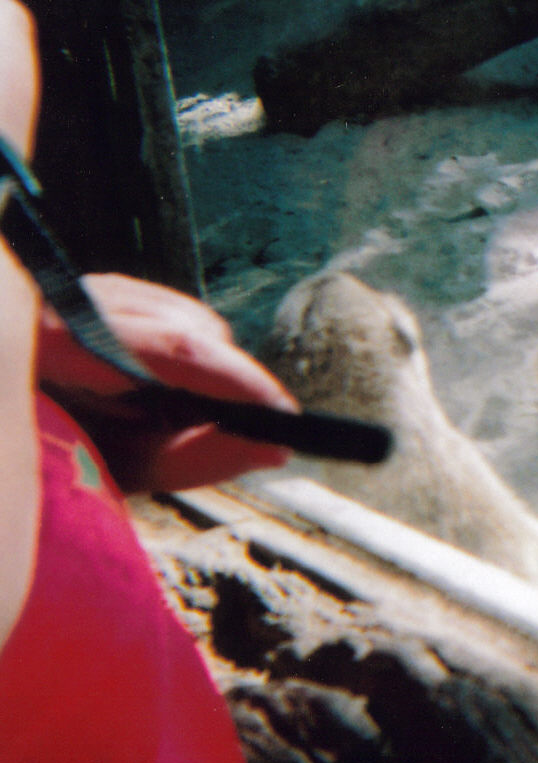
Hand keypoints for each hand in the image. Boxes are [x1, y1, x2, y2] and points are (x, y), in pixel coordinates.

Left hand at [37, 274, 298, 491]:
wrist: (4, 439)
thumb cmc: (41, 459)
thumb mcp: (111, 472)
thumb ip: (192, 459)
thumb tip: (272, 447)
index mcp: (64, 338)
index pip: (179, 345)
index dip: (243, 383)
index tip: (285, 419)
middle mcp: (72, 299)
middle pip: (188, 327)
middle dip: (223, 382)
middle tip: (225, 436)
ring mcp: (77, 291)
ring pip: (181, 318)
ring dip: (199, 370)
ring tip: (164, 423)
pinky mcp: (85, 295)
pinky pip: (160, 313)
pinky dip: (175, 355)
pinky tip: (147, 395)